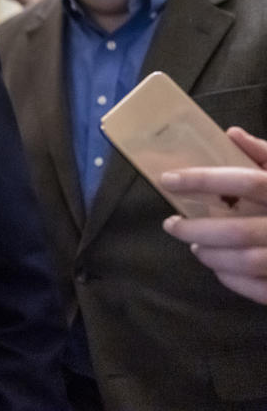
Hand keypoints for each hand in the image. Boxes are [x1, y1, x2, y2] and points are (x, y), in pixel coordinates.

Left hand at [161, 127, 266, 303]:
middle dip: (195, 229)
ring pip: (245, 262)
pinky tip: (219, 267)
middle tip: (171, 224)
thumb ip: (266, 153)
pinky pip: (260, 289)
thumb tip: (231, 134)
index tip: (168, 179)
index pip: (246, 181)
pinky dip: (232, 279)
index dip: (204, 180)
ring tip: (194, 245)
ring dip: (210, 255)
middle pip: (237, 231)